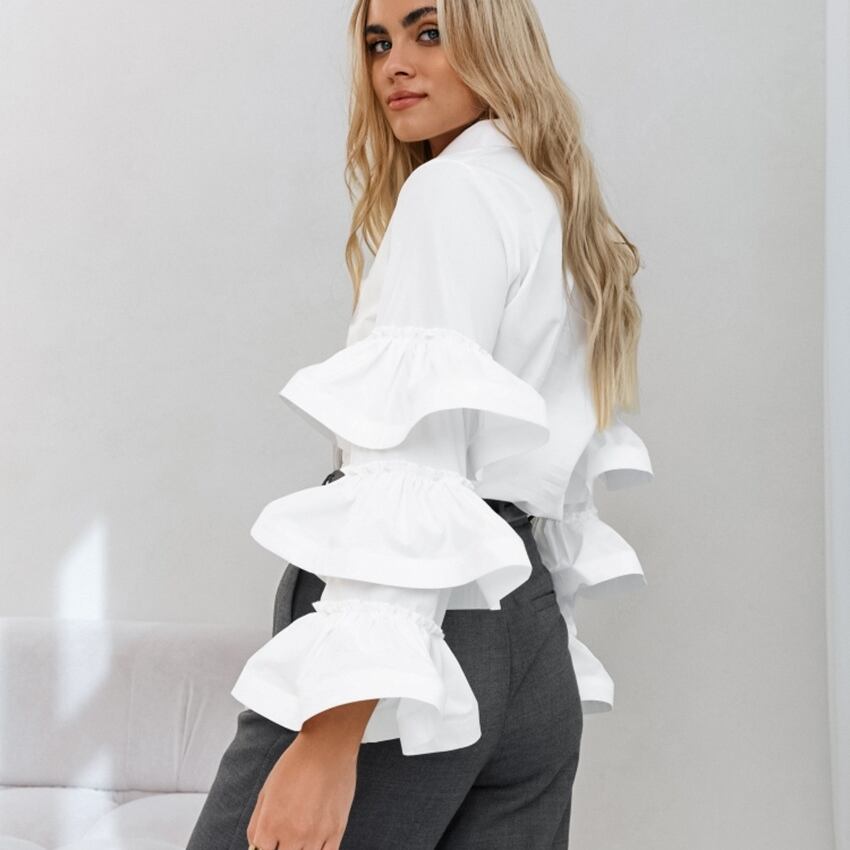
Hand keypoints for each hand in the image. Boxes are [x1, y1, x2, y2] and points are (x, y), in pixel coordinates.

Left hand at [246, 700, 377, 849]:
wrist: (327, 746)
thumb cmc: (296, 764)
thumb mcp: (266, 791)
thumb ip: (257, 823)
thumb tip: (256, 846)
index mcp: (270, 823)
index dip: (265, 847)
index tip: (272, 840)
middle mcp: (291, 833)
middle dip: (281, 847)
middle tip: (288, 833)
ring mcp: (315, 834)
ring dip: (300, 849)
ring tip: (301, 832)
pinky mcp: (336, 831)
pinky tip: (315, 842)